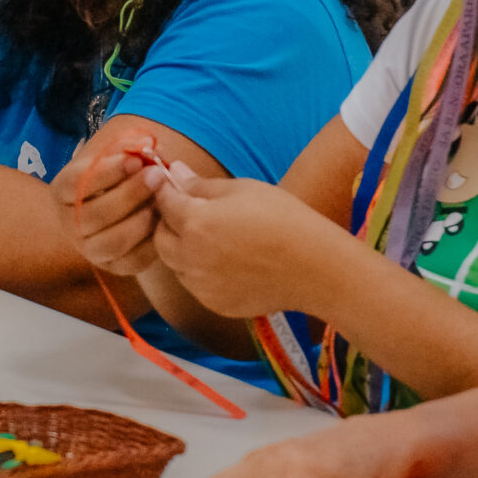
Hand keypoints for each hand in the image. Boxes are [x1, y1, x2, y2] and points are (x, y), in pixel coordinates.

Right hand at [52, 140, 163, 277]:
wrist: (124, 207)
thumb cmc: (119, 176)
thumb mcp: (118, 157)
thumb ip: (129, 148)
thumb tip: (145, 143)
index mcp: (62, 192)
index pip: (76, 184)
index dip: (107, 172)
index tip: (136, 159)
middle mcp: (69, 224)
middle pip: (94, 215)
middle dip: (129, 194)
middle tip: (158, 176)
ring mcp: (89, 249)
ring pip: (112, 242)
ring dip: (141, 221)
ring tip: (162, 201)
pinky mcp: (113, 267)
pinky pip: (132, 261)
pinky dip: (151, 242)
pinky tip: (164, 222)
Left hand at [148, 168, 346, 320]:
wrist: (317, 268)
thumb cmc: (284, 219)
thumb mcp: (243, 190)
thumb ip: (201, 185)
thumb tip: (175, 173)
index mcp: (195, 223)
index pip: (164, 202)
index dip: (165, 190)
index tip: (171, 184)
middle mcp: (191, 258)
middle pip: (160, 238)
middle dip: (167, 222)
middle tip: (188, 212)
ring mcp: (201, 285)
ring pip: (175, 264)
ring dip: (181, 249)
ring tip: (209, 237)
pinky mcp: (215, 304)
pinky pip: (195, 285)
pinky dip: (199, 271)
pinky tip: (224, 262)